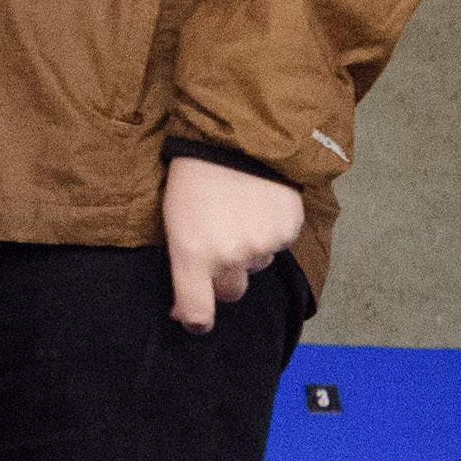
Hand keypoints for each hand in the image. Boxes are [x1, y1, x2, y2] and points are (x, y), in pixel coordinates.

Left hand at [163, 155, 302, 332]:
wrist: (235, 140)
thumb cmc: (192, 177)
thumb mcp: (173, 218)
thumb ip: (183, 260)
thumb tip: (182, 301)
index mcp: (192, 253)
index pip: (198, 310)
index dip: (195, 320)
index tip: (193, 320)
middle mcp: (230, 256)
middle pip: (230, 292)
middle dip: (223, 277)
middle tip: (216, 245)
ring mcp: (262, 246)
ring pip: (255, 266)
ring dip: (247, 250)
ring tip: (236, 213)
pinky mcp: (287, 232)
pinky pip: (277, 246)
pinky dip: (268, 233)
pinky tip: (257, 206)